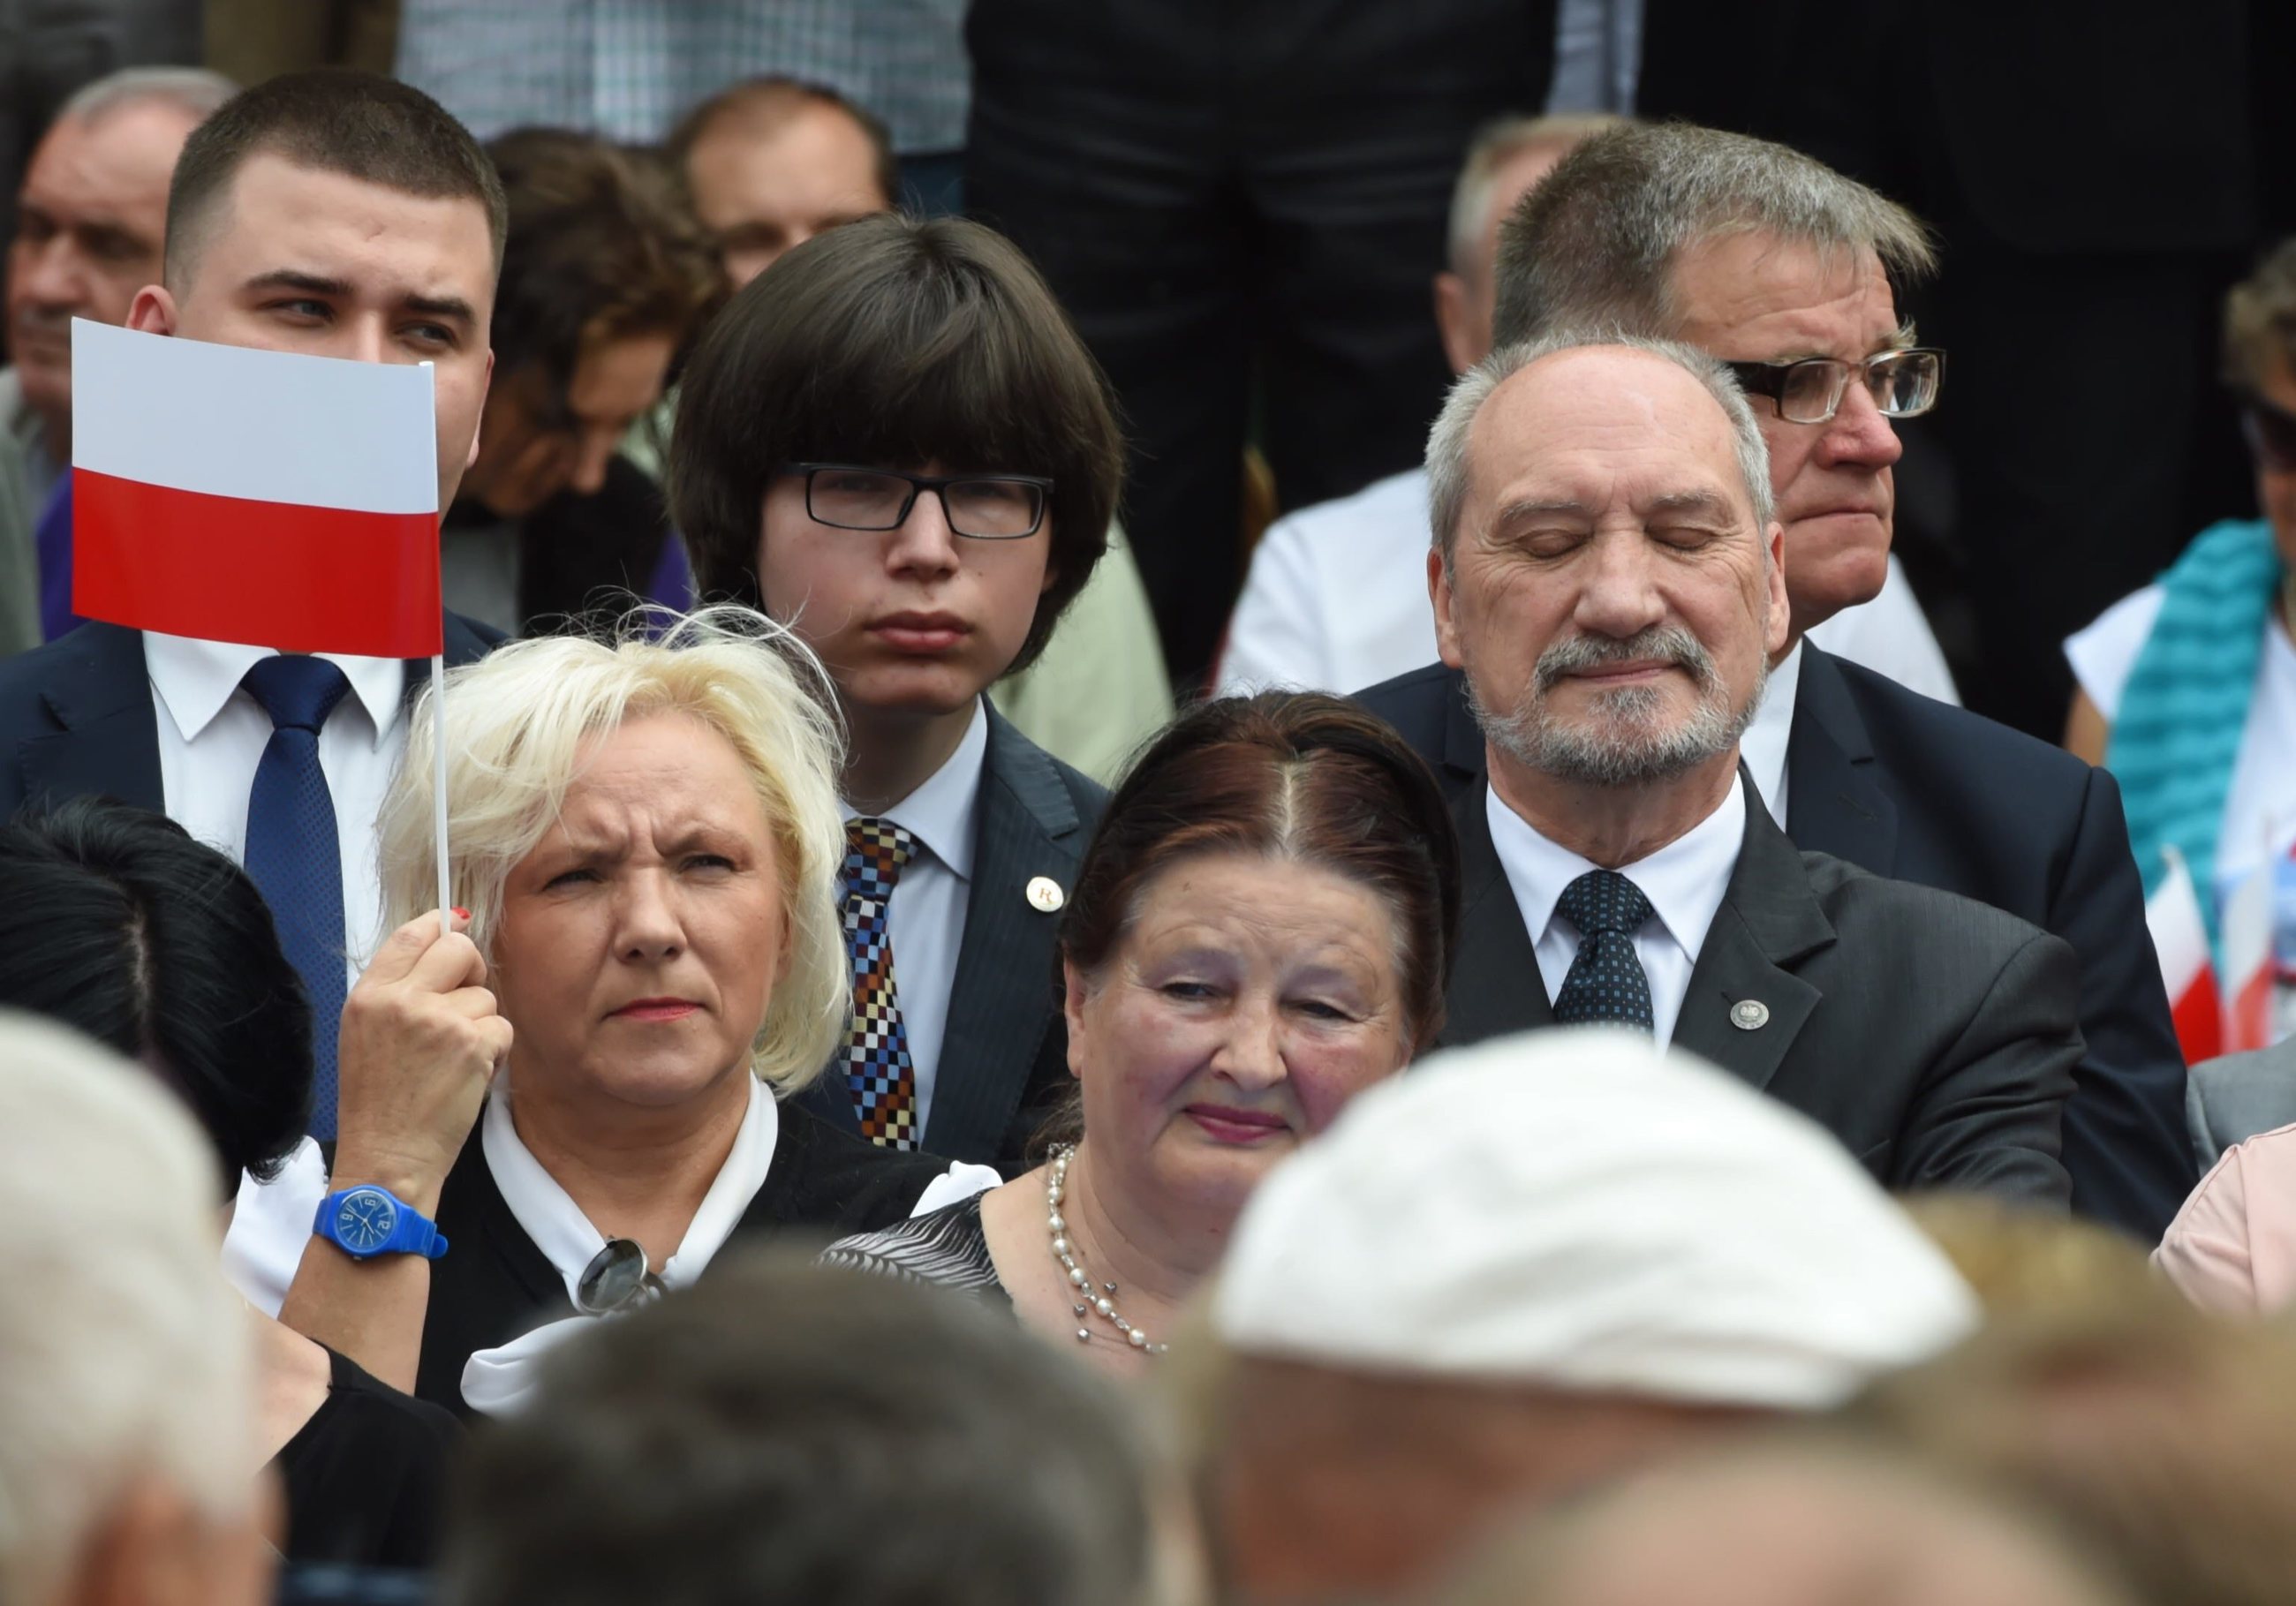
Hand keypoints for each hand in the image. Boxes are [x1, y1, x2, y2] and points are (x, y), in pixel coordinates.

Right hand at [331, 909, 510, 1211]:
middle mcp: (402, 1001)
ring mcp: (439, 1021)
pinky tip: (467, 1075)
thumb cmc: (378, 1102)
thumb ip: (398, 989)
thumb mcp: (366, 1034)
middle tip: (463, 1003)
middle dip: (472, 970)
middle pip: (459, 948)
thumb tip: (442, 937)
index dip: (441, 926)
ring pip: (486, 996)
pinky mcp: (471, 1045)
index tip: (456, 927)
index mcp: (369, 995)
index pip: (412, 935)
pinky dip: (494, 1051)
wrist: (386, 1157)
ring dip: (480, 1024)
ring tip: (451, 1060)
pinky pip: (501, 1027)